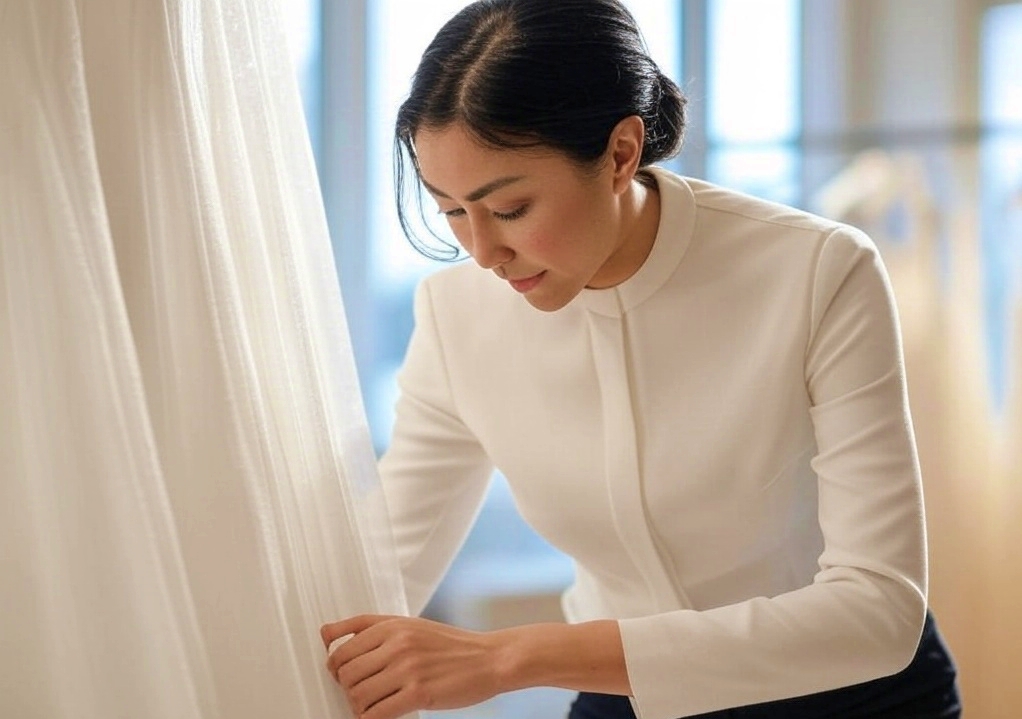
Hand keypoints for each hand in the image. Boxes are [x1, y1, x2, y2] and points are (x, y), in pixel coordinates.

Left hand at [321, 615, 503, 718]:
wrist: (489, 658)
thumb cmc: (450, 644)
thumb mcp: (409, 624)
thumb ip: (369, 626)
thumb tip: (326, 633)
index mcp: (392, 625)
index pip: (340, 648)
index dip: (336, 668)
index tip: (344, 675)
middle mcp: (397, 643)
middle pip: (345, 673)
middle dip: (347, 688)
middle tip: (361, 692)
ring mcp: (407, 668)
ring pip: (357, 695)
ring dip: (359, 706)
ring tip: (373, 705)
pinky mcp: (419, 693)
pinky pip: (377, 713)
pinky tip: (381, 715)